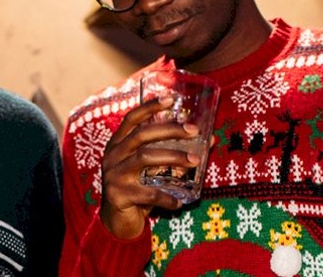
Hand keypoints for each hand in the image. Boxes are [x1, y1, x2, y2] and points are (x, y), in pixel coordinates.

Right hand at [98, 96, 202, 238]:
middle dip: (170, 129)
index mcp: (118, 145)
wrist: (118, 223)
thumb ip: (173, 155)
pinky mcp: (118, 195)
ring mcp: (114, 175)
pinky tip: (180, 201)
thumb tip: (209, 141)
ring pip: (145, 158)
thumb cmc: (138, 190)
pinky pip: (148, 194)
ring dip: (173, 157)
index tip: (171, 99)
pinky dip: (167, 197)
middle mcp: (113, 156)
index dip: (150, 107)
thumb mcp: (153, 170)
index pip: (132, 119)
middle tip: (194, 131)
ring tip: (195, 160)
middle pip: (141, 135)